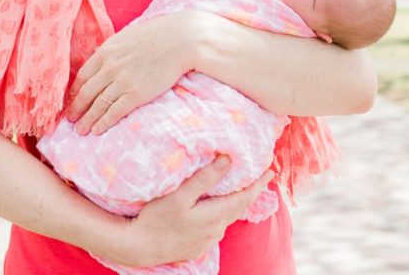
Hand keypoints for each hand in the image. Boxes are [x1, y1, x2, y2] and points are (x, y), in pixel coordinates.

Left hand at [66, 10, 202, 134]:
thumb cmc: (156, 36)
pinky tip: (97, 130)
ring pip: (97, 105)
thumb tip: (98, 57)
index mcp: (105, 52)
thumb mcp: (126, 37)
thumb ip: (110, 49)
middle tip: (71, 120)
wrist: (180, 40)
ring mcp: (122, 81)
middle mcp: (110, 67)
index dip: (74, 92)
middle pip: (86, 93)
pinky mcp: (136, 94)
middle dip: (76, 109)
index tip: (71, 101)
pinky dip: (103, 123)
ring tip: (80, 130)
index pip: (82, 76)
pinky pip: (114, 112)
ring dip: (87, 120)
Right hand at [104, 158, 274, 267]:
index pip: (244, 197)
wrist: (139, 248)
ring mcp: (206, 240)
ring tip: (240, 191)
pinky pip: (216, 228)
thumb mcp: (179, 195)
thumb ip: (204, 178)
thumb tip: (227, 160)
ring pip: (227, 219)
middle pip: (238, 208)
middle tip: (260, 178)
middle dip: (250, 192)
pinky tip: (217, 211)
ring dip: (235, 204)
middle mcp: (215, 230)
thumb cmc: (156, 219)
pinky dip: (222, 215)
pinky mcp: (197, 246)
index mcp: (214, 215)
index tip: (269, 171)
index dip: (257, 184)